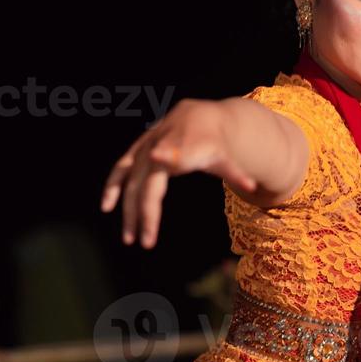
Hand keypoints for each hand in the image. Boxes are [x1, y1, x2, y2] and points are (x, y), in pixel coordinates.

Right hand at [100, 99, 256, 248]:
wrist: (200, 118)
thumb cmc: (215, 145)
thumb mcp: (225, 158)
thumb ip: (235, 172)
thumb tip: (254, 186)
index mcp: (186, 145)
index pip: (175, 154)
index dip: (168, 155)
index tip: (158, 159)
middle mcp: (162, 145)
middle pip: (149, 184)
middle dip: (146, 213)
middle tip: (148, 243)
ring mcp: (146, 147)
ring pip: (132, 181)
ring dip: (128, 210)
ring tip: (129, 238)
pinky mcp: (136, 151)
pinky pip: (120, 169)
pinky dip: (112, 186)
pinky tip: (106, 207)